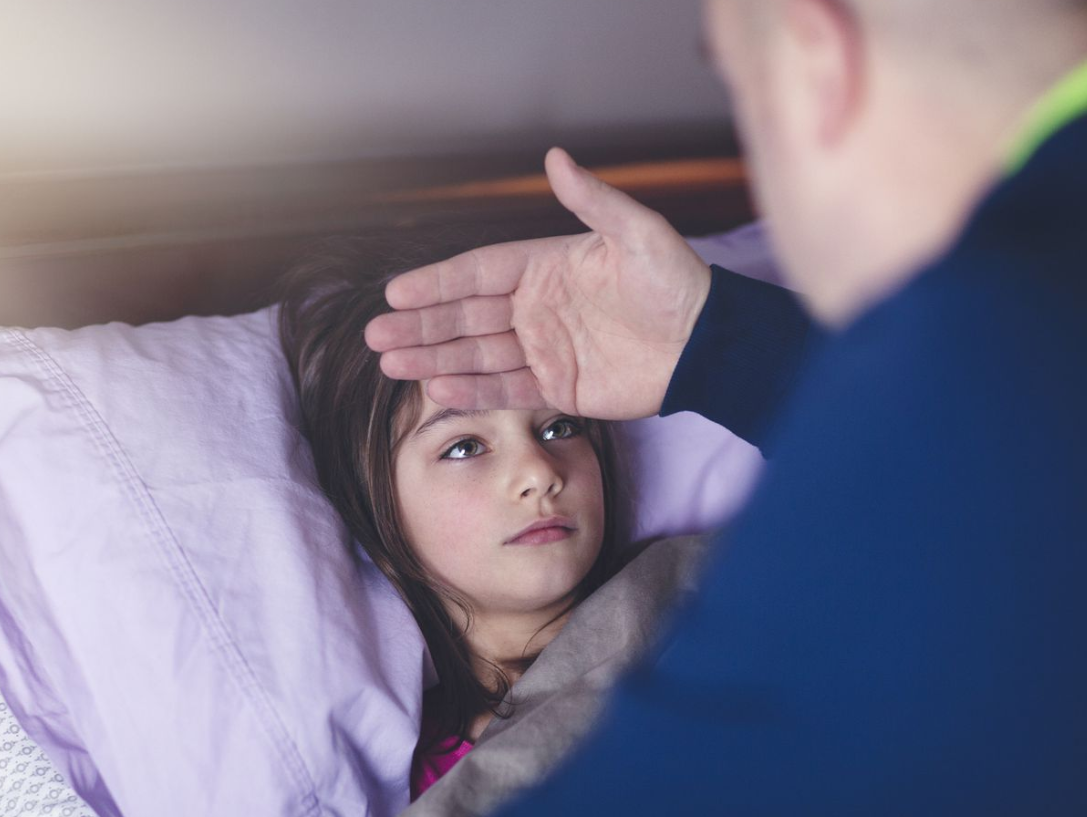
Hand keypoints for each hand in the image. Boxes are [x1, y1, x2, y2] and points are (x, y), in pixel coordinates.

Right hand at [365, 147, 712, 419]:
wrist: (709, 344)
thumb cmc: (678, 282)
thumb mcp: (639, 233)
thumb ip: (593, 200)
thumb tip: (556, 157)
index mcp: (546, 267)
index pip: (479, 272)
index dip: (439, 282)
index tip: (399, 290)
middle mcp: (537, 308)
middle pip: (466, 316)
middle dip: (421, 325)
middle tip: (378, 333)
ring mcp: (544, 349)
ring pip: (476, 354)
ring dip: (434, 359)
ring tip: (391, 364)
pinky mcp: (558, 387)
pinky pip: (506, 389)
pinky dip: (472, 390)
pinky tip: (437, 389)